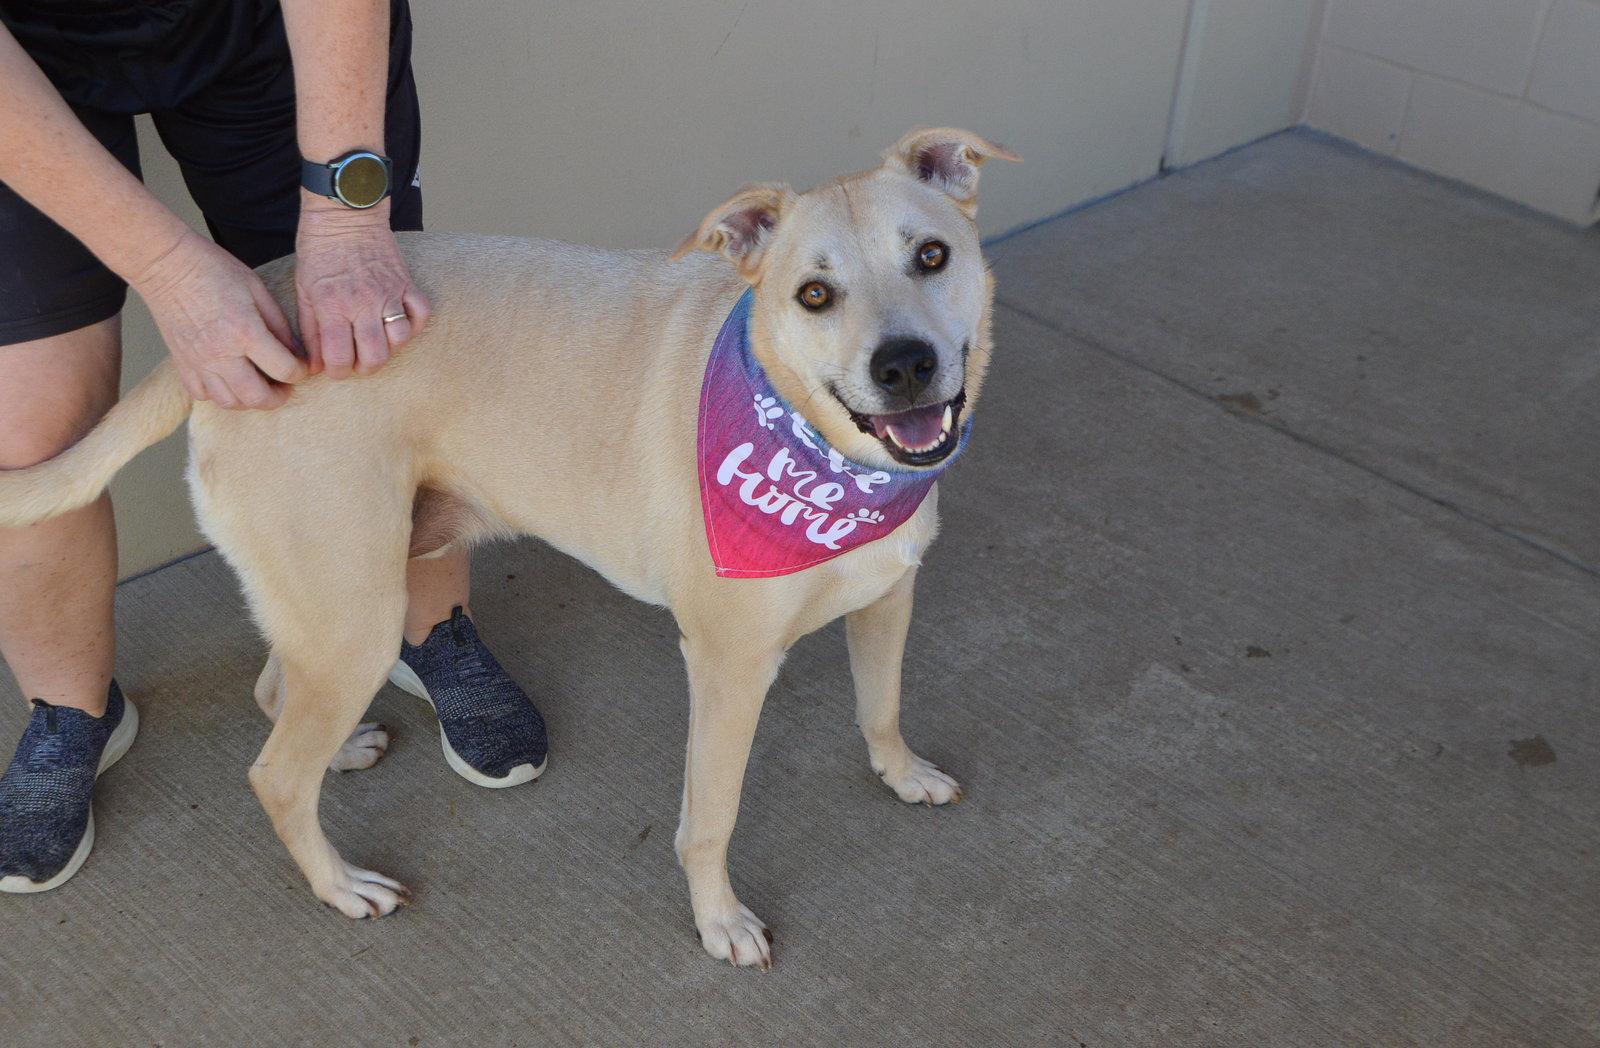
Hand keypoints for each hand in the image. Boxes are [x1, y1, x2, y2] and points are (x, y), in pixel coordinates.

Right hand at [133, 231, 306, 409]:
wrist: (166, 264)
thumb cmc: (213, 269)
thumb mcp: (258, 290)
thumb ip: (279, 325)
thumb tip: (296, 353)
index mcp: (245, 332)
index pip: (284, 370)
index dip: (300, 372)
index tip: (302, 367)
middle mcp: (221, 353)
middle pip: (257, 398)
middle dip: (279, 397)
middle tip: (284, 386)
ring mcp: (198, 361)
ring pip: (229, 402)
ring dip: (249, 399)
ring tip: (258, 385)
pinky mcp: (181, 363)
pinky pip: (202, 394)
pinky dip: (219, 394)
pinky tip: (228, 380)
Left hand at [294, 200, 429, 378]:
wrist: (344, 213)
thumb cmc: (319, 250)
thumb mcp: (304, 290)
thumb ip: (309, 330)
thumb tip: (313, 364)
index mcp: (332, 306)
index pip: (339, 357)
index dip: (337, 372)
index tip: (335, 368)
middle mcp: (362, 303)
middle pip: (374, 356)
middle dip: (365, 368)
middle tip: (357, 361)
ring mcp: (388, 293)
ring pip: (400, 339)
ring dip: (389, 348)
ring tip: (377, 342)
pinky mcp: (406, 282)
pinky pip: (421, 314)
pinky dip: (414, 325)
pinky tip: (399, 323)